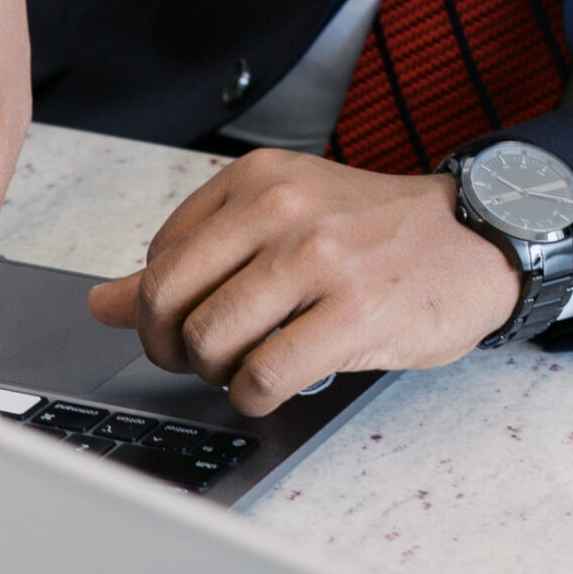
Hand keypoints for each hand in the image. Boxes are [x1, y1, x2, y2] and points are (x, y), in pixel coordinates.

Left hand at [86, 150, 520, 415]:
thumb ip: (191, 257)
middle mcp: (282, 207)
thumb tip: (102, 301)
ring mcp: (320, 258)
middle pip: (170, 299)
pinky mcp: (354, 313)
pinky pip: (264, 375)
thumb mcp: (277, 220)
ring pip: (211, 338)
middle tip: (201, 357)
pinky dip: (255, 396)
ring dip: (217, 373)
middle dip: (171, 347)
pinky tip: (276, 383)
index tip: (184, 323)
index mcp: (257, 177)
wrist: (470, 238)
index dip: (157, 308)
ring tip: (249, 365)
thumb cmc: (371, 231)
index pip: (159, 256)